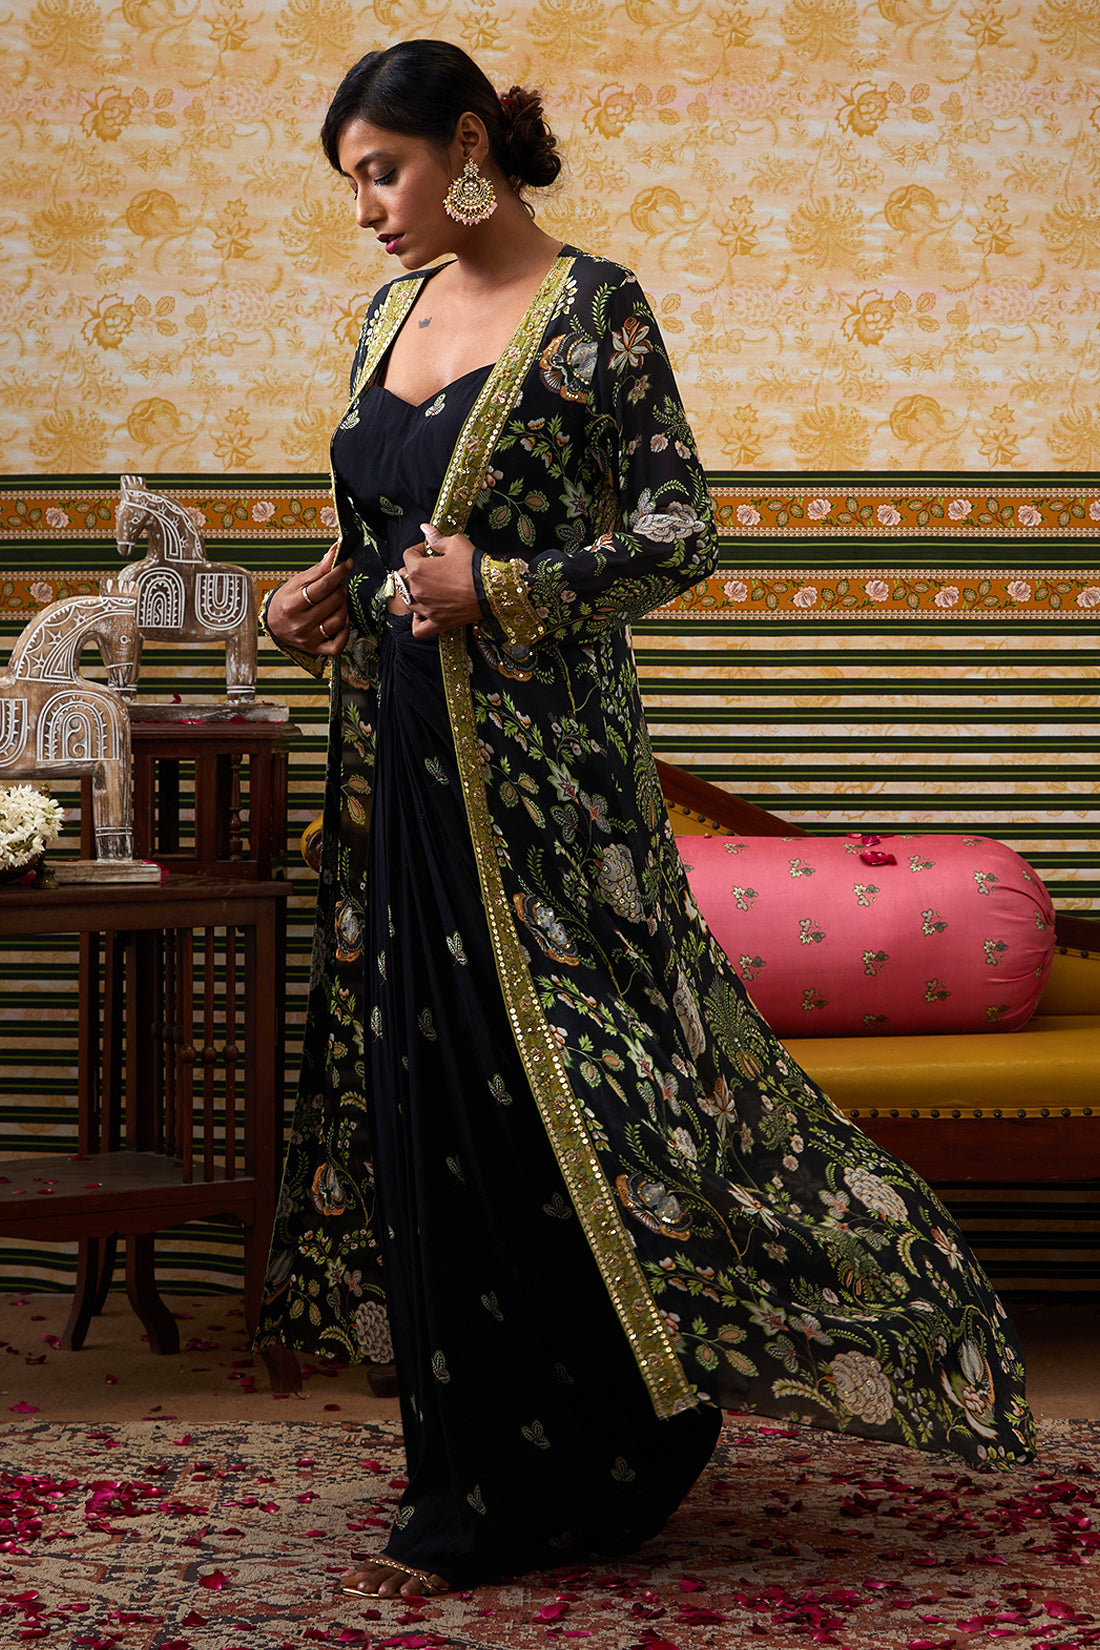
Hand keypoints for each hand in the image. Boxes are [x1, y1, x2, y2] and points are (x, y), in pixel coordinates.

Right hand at [266, 545, 349, 656]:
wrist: (275, 624)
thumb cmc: (287, 601)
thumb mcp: (297, 582)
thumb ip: (318, 570)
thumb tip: (335, 553)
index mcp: (291, 605)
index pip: (322, 587)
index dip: (337, 573)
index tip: (346, 564)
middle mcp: (299, 625)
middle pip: (333, 602)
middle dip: (339, 589)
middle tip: (337, 584)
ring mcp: (309, 639)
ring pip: (339, 620)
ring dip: (344, 606)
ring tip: (337, 600)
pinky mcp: (317, 650)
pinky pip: (340, 643)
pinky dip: (345, 630)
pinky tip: (340, 619)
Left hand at [400, 522, 482, 637]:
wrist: (492, 589)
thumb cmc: (474, 566)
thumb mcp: (457, 543)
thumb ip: (437, 538)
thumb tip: (425, 528)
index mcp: (418, 569)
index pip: (408, 555)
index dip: (418, 549)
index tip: (428, 549)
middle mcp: (418, 590)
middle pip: (405, 578)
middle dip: (415, 569)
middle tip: (431, 566)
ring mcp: (427, 609)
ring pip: (408, 601)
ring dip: (413, 592)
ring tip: (426, 587)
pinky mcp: (438, 622)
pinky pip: (419, 629)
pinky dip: (417, 621)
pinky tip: (422, 613)